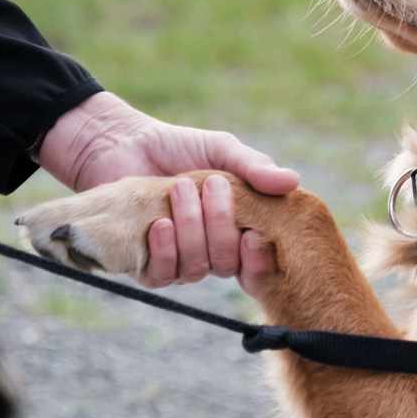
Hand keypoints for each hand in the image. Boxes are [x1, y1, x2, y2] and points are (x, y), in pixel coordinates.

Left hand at [35, 92, 293, 292]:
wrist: (124, 143)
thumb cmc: (177, 146)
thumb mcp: (220, 150)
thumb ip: (253, 167)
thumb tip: (293, 181)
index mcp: (234, 230)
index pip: (255, 263)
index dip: (258, 261)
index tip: (254, 237)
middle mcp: (208, 251)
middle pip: (226, 263)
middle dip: (220, 225)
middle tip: (210, 183)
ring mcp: (177, 260)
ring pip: (195, 268)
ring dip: (191, 230)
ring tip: (180, 189)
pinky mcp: (144, 263)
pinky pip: (162, 274)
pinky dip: (165, 250)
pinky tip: (160, 224)